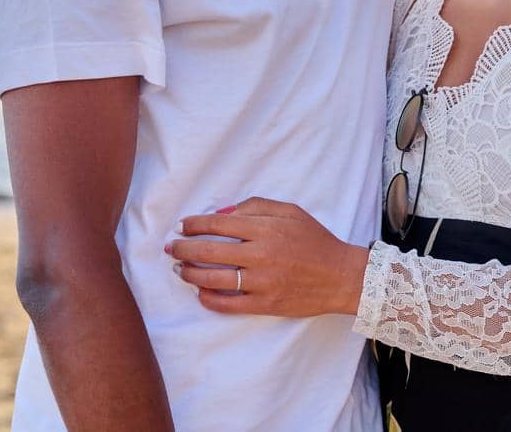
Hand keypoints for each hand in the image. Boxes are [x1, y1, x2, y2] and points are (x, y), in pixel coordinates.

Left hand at [164, 197, 369, 317]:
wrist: (340, 276)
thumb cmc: (315, 240)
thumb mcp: (290, 212)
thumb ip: (256, 207)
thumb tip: (223, 213)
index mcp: (266, 228)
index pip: (218, 224)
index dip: (195, 224)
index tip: (182, 226)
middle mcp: (261, 254)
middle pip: (209, 251)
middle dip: (183, 248)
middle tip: (171, 248)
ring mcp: (262, 282)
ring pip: (213, 279)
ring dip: (190, 274)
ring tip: (180, 270)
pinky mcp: (265, 304)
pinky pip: (228, 304)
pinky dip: (209, 299)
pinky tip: (200, 293)